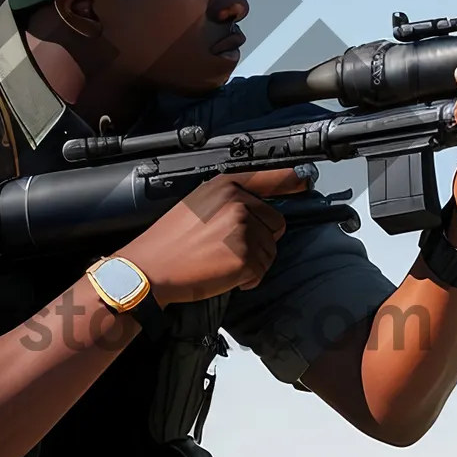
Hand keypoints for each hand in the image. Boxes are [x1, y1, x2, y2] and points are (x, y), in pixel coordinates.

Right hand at [119, 167, 309, 305]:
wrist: (151, 268)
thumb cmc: (170, 240)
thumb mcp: (197, 203)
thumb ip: (228, 199)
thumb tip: (256, 205)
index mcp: (226, 186)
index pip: (270, 178)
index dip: (291, 181)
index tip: (305, 180)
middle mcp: (239, 203)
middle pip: (276, 222)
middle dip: (260, 239)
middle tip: (229, 248)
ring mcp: (244, 230)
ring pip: (270, 249)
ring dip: (253, 261)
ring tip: (221, 261)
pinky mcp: (246, 258)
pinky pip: (262, 270)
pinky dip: (247, 279)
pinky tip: (223, 275)